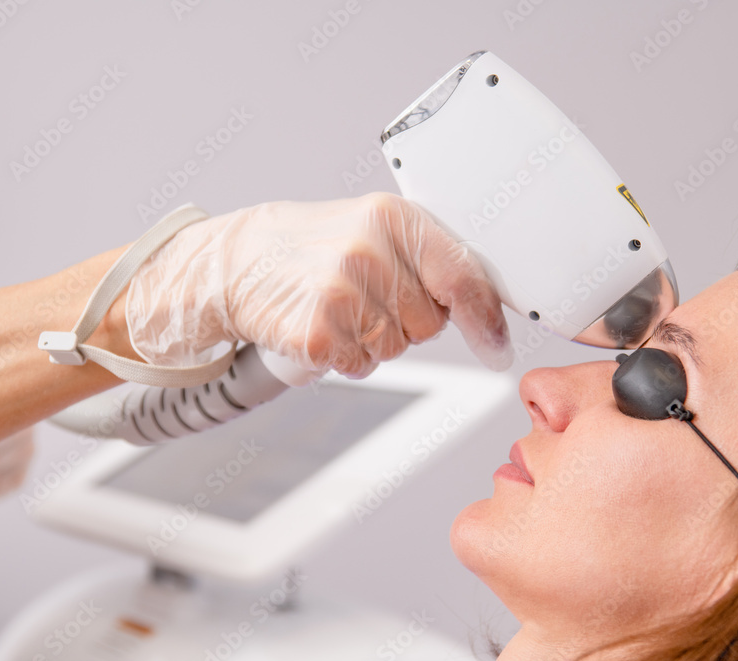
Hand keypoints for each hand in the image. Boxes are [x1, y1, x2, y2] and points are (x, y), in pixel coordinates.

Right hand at [124, 193, 512, 377]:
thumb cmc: (316, 247)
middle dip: (409, 322)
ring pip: (396, 347)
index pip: (461, 276)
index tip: (497, 346)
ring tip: (341, 308)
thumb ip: (430, 258)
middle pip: (431, 324)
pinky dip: (345, 356)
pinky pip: (360, 365)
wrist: (240, 260)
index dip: (485, 317)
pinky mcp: (315, 332)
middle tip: (369, 298)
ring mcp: (338, 292)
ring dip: (375, 340)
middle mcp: (367, 251)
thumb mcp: (376, 230)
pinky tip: (324, 327)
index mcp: (393, 217)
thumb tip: (485, 309)